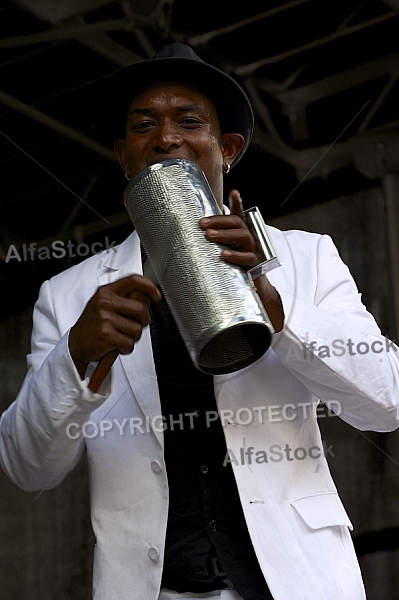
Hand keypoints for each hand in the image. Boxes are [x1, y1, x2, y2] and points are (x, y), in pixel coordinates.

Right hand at [69, 274, 161, 377]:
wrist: (75, 344)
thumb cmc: (93, 325)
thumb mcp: (104, 305)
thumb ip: (124, 299)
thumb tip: (147, 297)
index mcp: (106, 292)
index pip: (133, 280)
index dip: (149, 286)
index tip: (156, 295)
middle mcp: (104, 303)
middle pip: (140, 309)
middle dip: (143, 321)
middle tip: (135, 326)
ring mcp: (104, 318)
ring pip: (137, 329)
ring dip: (133, 337)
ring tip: (121, 336)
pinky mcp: (106, 335)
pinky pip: (129, 343)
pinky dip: (126, 348)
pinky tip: (117, 345)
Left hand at [199, 189, 283, 331]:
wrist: (252, 291)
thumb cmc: (232, 269)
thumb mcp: (221, 254)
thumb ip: (210, 245)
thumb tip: (183, 238)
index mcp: (240, 234)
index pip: (239, 215)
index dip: (237, 203)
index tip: (234, 193)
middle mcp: (249, 239)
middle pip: (238, 223)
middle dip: (219, 221)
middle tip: (201, 224)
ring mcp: (253, 251)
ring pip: (243, 237)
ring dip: (225, 234)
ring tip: (209, 235)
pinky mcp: (255, 266)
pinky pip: (248, 258)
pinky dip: (235, 256)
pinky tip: (223, 255)